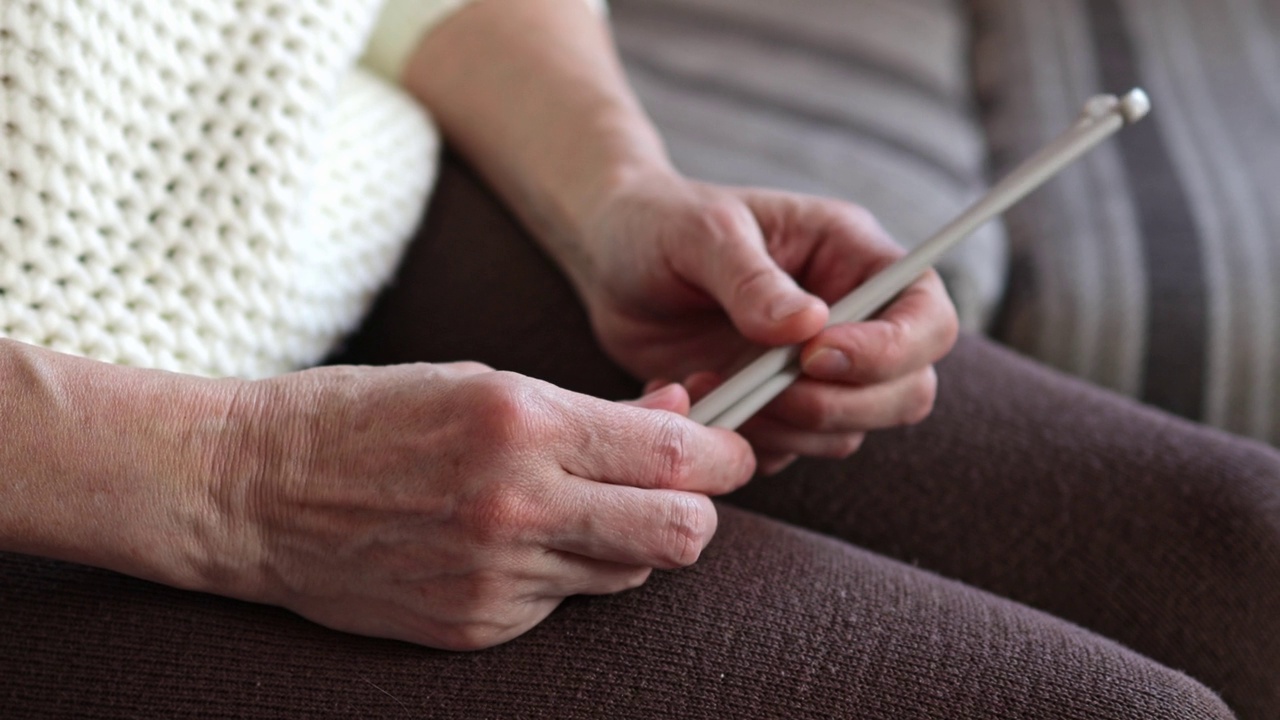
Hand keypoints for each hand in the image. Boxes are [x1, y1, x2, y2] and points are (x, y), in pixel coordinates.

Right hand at [212, 363, 754, 649]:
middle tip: (679, 488)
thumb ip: (591, 409)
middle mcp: (519, 506)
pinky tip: (516, 542)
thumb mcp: (481, 380)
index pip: (676, 453)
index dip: (726, 452)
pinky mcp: (476, 628)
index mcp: (522, 423)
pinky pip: (565, 603)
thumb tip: (681, 414)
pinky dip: (564, 572)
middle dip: (699, 509)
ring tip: (580, 507)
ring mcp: (497, 577)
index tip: (731, 449)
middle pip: (682, 532)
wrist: (253, 491)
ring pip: (630, 572)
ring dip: (629, 540)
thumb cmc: (366, 416)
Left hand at [577, 169, 958, 473]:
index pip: (927, 315)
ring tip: (707, 383)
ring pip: (847, 433)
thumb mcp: (701, 233)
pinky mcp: (774, 410)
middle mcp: (850, 321)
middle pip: (908, 392)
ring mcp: (815, 373)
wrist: (611, 260)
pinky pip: (788, 451)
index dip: (893, 350)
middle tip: (764, 389)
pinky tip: (692, 397)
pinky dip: (744, 442)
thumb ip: (751, 278)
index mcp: (853, 258)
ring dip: (782, 426)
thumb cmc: (662, 225)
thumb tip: (809, 326)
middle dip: (840, 404)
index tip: (816, 357)